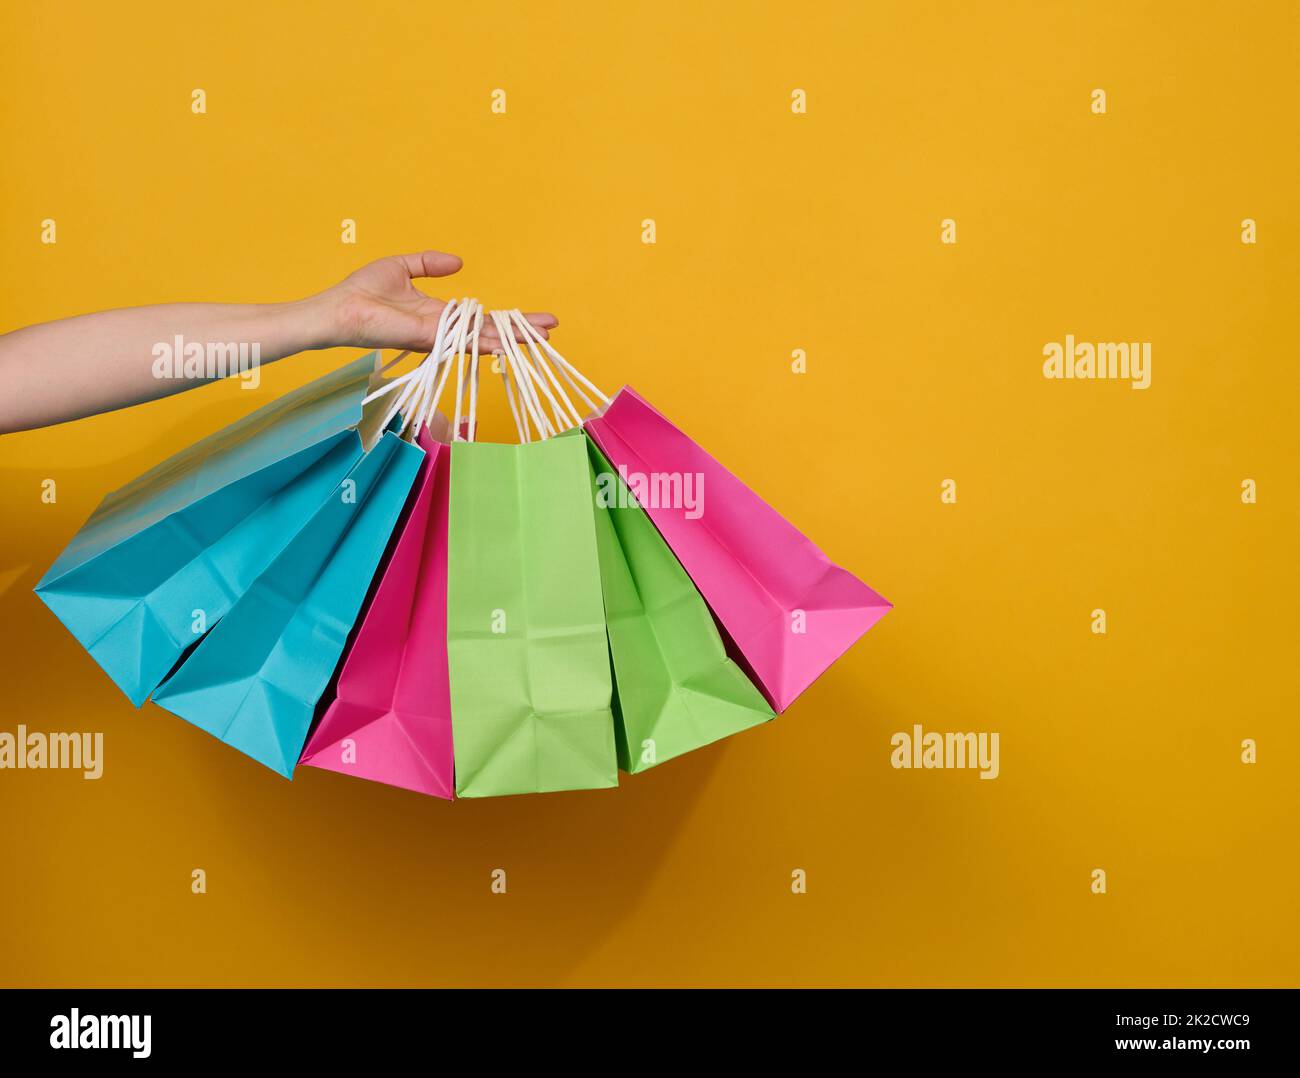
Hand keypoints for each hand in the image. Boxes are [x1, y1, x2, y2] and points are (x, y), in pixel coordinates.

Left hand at [319, 251, 557, 352]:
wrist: (339, 309)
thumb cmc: (362, 291)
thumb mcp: (402, 267)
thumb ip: (429, 263)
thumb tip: (458, 262)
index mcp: (439, 315)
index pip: (481, 319)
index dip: (508, 319)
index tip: (536, 319)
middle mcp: (443, 330)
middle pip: (489, 332)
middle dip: (520, 332)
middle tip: (551, 330)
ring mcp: (436, 337)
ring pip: (481, 339)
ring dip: (511, 338)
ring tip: (540, 338)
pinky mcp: (426, 338)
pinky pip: (459, 339)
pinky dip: (484, 341)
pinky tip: (505, 341)